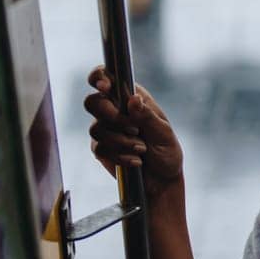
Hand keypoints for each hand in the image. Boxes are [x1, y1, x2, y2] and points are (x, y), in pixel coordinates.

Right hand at [82, 67, 183, 199]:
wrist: (162, 181)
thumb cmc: (166, 152)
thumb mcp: (163, 133)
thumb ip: (148, 117)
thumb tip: (134, 99)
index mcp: (132, 99)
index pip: (107, 78)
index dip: (100, 77)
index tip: (105, 87)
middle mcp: (115, 111)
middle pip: (92, 102)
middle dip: (111, 116)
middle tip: (133, 129)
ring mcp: (106, 130)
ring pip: (96, 128)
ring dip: (121, 141)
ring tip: (142, 149)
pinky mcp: (101, 148)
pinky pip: (100, 148)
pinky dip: (120, 155)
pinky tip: (136, 161)